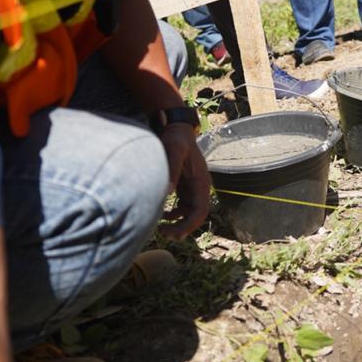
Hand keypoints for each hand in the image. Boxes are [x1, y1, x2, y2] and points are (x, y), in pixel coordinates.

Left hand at [158, 125, 212, 240]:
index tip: (176, 233)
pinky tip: (160, 216)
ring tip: (161, 230)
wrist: (174, 127)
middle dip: (183, 228)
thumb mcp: (174, 150)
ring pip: (189, 213)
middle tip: (165, 235)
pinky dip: (173, 215)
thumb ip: (171, 170)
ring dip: (178, 224)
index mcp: (201, 181)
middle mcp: (199, 187)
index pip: (201, 209)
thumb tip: (167, 193)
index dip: (190, 224)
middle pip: (196, 215)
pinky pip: (182, 207)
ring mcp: (192, 187)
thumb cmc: (175, 137)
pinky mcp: (183, 186)